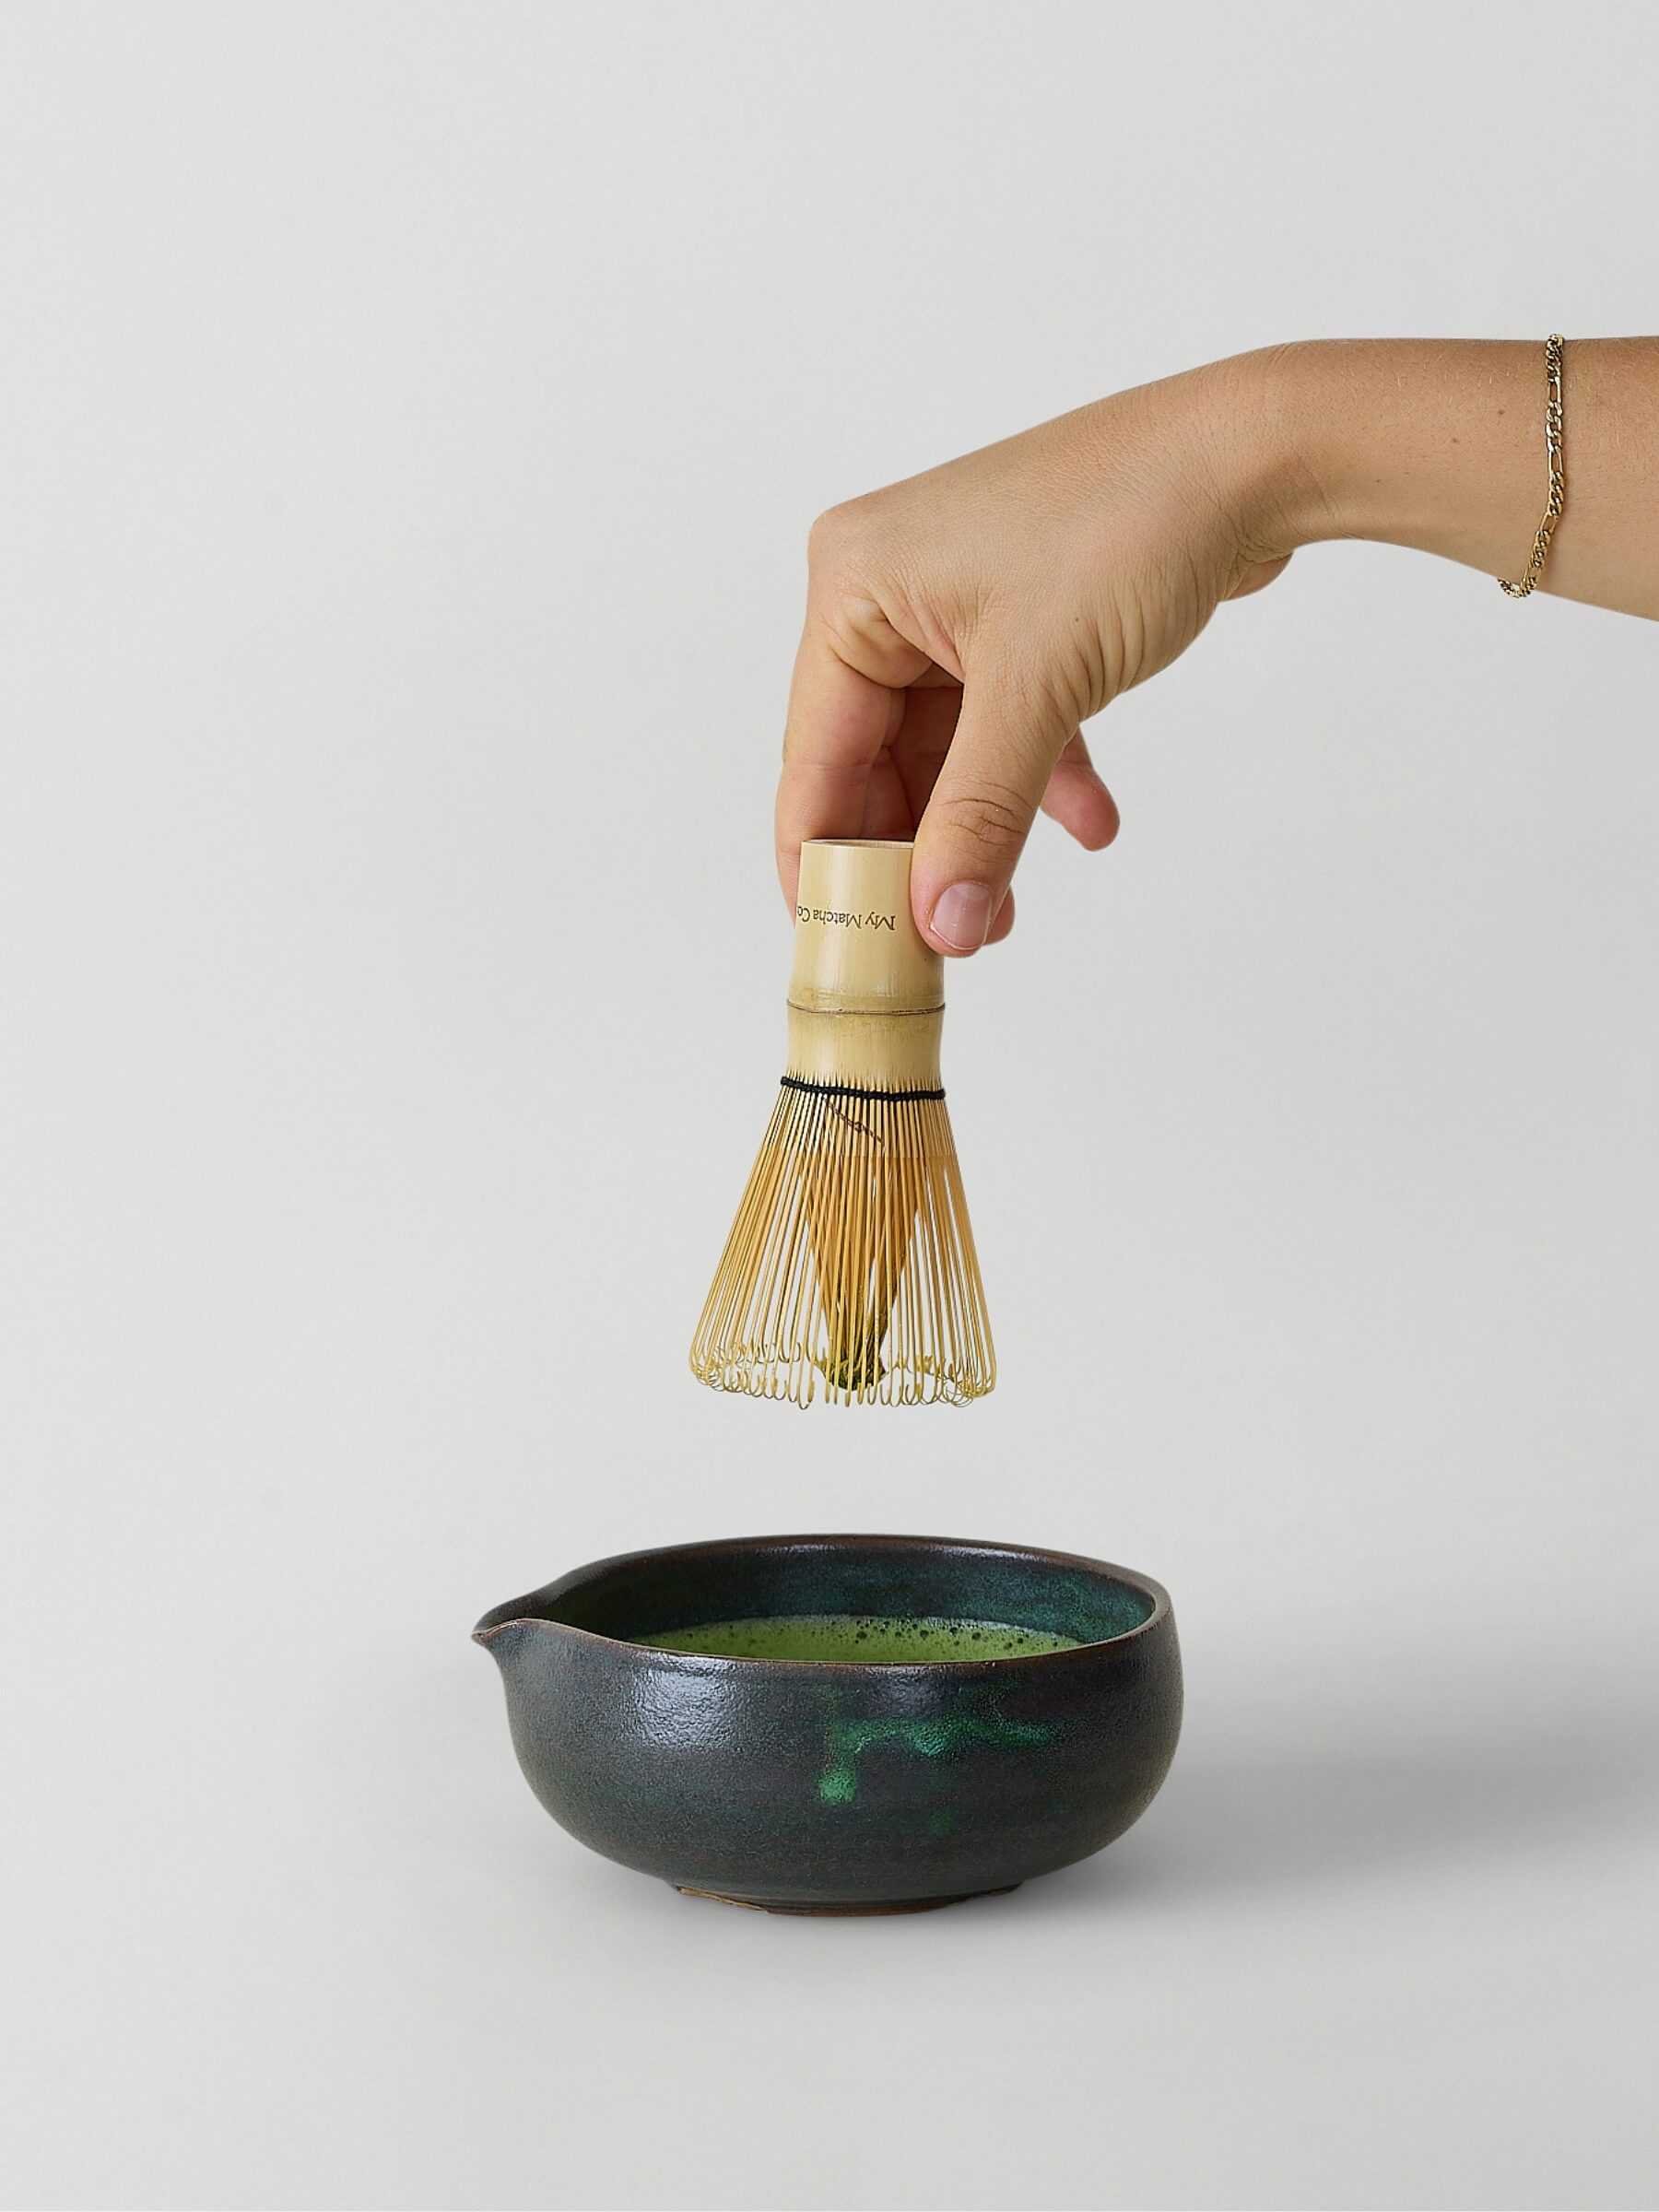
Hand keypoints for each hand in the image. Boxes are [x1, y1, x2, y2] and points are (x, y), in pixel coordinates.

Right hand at [775, 351, 1299, 952]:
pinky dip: (1041, 780)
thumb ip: (981, 817)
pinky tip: (1092, 825)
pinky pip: (1006, 725)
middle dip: (916, 854)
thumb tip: (943, 926)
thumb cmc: (1131, 523)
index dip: (828, 862)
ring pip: (946, 755)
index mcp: (854, 587)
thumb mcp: (1039, 688)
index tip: (846, 950)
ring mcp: (955, 605)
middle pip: (876, 763)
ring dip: (982, 829)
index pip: (815, 756)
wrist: (1255, 455)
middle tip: (940, 943)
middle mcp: (889, 591)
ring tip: (1008, 914)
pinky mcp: (1020, 620)